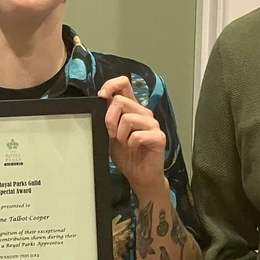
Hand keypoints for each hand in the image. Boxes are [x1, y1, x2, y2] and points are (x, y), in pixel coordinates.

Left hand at [98, 76, 165, 192]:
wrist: (139, 176)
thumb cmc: (127, 155)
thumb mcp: (111, 133)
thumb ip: (109, 116)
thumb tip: (101, 99)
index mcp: (132, 108)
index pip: (124, 84)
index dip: (111, 85)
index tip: (101, 96)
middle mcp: (143, 113)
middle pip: (120, 101)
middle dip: (109, 120)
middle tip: (113, 135)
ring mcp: (152, 124)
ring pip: (128, 118)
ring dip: (121, 135)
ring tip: (125, 144)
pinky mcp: (159, 137)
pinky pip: (137, 135)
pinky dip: (131, 144)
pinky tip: (135, 148)